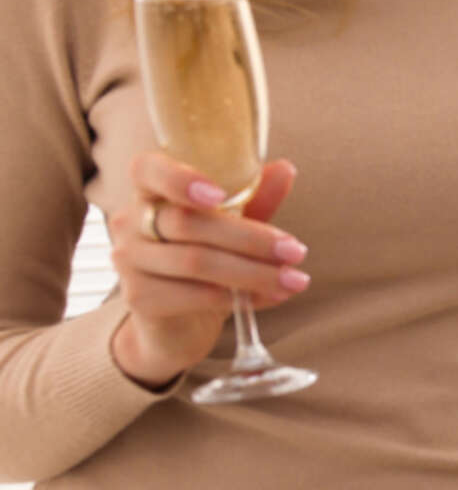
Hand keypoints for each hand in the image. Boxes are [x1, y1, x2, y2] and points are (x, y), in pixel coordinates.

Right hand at [107, 153, 306, 387]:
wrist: (177, 319)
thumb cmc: (206, 258)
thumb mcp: (232, 225)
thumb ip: (252, 198)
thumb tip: (285, 169)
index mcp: (150, 190)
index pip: (148, 170)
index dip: (179, 179)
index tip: (220, 194)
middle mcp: (129, 221)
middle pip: (188, 222)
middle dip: (251, 238)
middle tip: (296, 251)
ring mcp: (128, 260)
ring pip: (195, 261)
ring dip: (254, 272)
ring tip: (295, 280)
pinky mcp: (139, 298)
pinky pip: (195, 295)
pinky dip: (240, 296)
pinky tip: (271, 297)